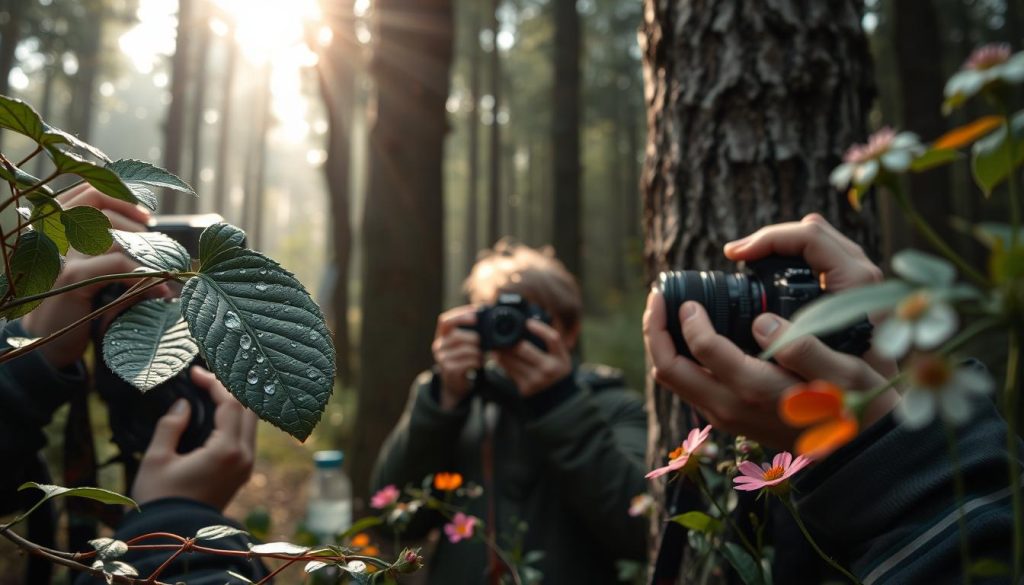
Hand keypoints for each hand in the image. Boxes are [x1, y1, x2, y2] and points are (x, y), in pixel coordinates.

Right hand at [19, 185, 169, 367]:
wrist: (46, 345)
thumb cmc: (77, 307)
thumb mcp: (95, 274)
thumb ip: (113, 252)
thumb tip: (158, 243)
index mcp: (58, 230)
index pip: (88, 193)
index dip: (121, 197)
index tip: (146, 216)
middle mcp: (55, 236)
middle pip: (99, 206)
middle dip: (135, 223)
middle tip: (156, 245)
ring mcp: (62, 255)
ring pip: (112, 234)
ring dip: (145, 250)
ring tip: (162, 269)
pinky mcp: (72, 276)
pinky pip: (118, 263)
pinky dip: (145, 273)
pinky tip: (160, 290)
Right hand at [131, 367, 256, 509]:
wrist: (172, 537)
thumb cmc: (159, 499)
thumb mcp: (157, 459)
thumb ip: (171, 425)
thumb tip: (184, 403)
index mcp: (227, 450)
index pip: (232, 403)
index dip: (215, 382)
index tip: (195, 372)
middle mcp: (245, 457)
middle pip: (250, 409)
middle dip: (231, 389)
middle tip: (206, 378)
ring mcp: (247, 466)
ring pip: (251, 422)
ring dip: (235, 403)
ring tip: (210, 390)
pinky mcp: (242, 473)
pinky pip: (246, 436)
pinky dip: (236, 419)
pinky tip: (217, 412)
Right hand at [432, 306, 482, 409]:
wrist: (454, 381)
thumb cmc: (462, 357)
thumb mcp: (462, 342)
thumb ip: (470, 330)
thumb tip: (486, 314)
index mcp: (442, 335)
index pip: (445, 321)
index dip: (460, 315)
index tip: (476, 315)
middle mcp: (438, 345)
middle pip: (456, 336)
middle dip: (474, 337)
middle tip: (483, 341)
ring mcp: (442, 358)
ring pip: (465, 349)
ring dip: (478, 351)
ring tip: (481, 354)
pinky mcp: (449, 370)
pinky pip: (467, 362)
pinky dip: (477, 361)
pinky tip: (478, 362)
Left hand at [494, 320, 571, 397]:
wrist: (556, 396)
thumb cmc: (555, 368)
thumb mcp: (560, 355)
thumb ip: (549, 340)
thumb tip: (527, 321)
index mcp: (561, 358)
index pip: (553, 339)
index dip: (539, 328)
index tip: (527, 322)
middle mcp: (550, 370)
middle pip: (523, 348)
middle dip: (511, 339)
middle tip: (504, 331)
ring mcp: (536, 380)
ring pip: (511, 359)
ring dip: (501, 349)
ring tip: (497, 342)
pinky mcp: (525, 388)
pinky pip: (507, 369)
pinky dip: (500, 360)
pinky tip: (498, 354)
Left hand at [643, 214, 898, 448]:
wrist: (859, 452)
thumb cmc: (857, 405)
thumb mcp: (845, 372)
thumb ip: (803, 348)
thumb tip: (763, 322)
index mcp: (755, 389)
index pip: (701, 348)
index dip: (687, 317)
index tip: (689, 296)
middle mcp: (730, 407)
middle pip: (667, 369)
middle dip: (654, 329)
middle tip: (657, 295)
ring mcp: (725, 416)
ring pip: (672, 379)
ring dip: (662, 343)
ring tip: (665, 310)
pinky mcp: (728, 418)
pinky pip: (687, 385)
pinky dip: (677, 356)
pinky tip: (688, 333)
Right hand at [723, 212, 896, 378]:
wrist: (888, 403)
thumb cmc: (869, 392)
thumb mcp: (838, 376)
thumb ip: (805, 353)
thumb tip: (763, 325)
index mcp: (858, 284)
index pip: (810, 237)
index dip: (768, 239)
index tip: (736, 255)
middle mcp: (860, 275)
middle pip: (810, 231)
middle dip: (769, 238)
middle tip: (736, 255)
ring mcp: (854, 281)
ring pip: (813, 242)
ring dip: (778, 248)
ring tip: (747, 262)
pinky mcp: (846, 292)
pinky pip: (814, 260)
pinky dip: (786, 261)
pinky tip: (765, 278)